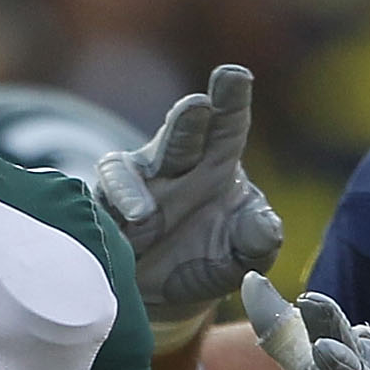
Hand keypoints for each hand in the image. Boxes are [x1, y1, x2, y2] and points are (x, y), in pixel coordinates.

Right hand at [97, 65, 285, 334]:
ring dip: (134, 182)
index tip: (234, 75)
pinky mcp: (107, 211)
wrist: (168, 294)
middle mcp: (175, 165)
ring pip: (131, 168)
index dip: (230, 99)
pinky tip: (132, 219)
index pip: (227, 124)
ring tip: (146, 210)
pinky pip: (103, 201)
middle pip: (181, 134)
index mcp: (217, 162)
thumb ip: (259, 239)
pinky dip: (116, 207)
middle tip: (198, 106)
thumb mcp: (245, 253)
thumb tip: (267, 227)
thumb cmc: (212, 259)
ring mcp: (138, 186)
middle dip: (187, 119)